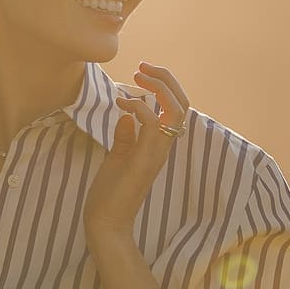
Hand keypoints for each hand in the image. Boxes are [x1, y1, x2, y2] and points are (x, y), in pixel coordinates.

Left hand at [83, 62, 191, 236]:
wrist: (106, 222)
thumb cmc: (110, 194)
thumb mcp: (117, 156)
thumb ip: (125, 136)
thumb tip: (127, 114)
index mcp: (159, 145)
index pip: (176, 108)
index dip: (164, 86)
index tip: (141, 74)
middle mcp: (164, 147)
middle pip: (183, 103)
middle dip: (166, 79)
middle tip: (143, 66)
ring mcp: (157, 153)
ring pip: (176, 110)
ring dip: (157, 87)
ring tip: (137, 76)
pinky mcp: (145, 160)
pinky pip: (153, 124)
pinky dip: (139, 108)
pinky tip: (122, 105)